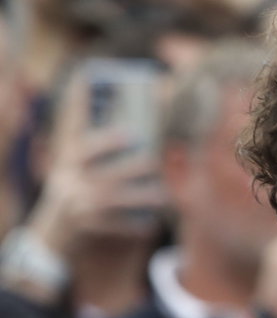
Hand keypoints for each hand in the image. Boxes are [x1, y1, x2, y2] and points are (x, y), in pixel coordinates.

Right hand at [28, 71, 166, 253]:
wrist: (60, 220)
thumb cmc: (79, 174)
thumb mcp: (75, 147)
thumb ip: (85, 119)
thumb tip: (105, 80)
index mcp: (72, 155)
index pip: (85, 143)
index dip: (105, 139)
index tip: (129, 135)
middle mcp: (72, 177)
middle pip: (106, 173)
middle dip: (134, 169)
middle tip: (158, 164)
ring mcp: (79, 202)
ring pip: (115, 200)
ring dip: (142, 197)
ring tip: (164, 195)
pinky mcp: (88, 225)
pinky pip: (116, 225)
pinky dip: (135, 225)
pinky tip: (151, 223)